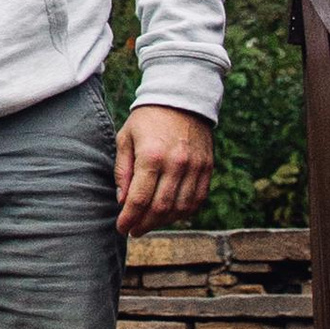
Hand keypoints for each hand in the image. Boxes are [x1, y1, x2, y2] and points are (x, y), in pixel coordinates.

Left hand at [114, 103, 213, 236]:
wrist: (182, 97)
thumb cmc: (148, 119)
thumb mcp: (126, 138)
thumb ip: (123, 170)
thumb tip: (122, 201)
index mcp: (152, 156)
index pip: (139, 199)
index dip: (129, 219)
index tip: (121, 228)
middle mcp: (176, 164)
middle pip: (160, 209)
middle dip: (144, 225)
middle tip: (134, 230)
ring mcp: (195, 167)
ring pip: (181, 209)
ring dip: (164, 222)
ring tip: (150, 223)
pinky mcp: (207, 168)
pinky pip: (198, 200)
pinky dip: (184, 212)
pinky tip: (171, 214)